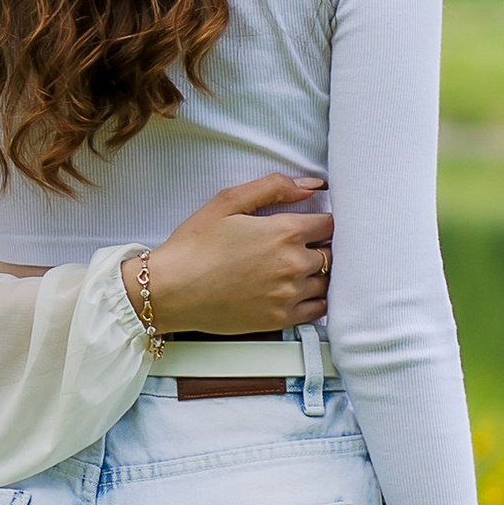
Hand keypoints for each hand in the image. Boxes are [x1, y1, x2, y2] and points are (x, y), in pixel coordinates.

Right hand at [125, 173, 330, 336]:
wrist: (170, 290)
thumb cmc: (194, 245)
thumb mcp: (228, 202)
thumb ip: (273, 187)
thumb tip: (312, 185)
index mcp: (283, 232)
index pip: (329, 224)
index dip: (323, 220)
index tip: (312, 223)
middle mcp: (293, 264)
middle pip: (332, 253)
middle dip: (322, 246)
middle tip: (305, 245)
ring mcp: (289, 295)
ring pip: (328, 281)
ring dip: (320, 273)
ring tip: (300, 268)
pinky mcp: (281, 319)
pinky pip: (318, 310)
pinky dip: (316, 299)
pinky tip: (301, 291)